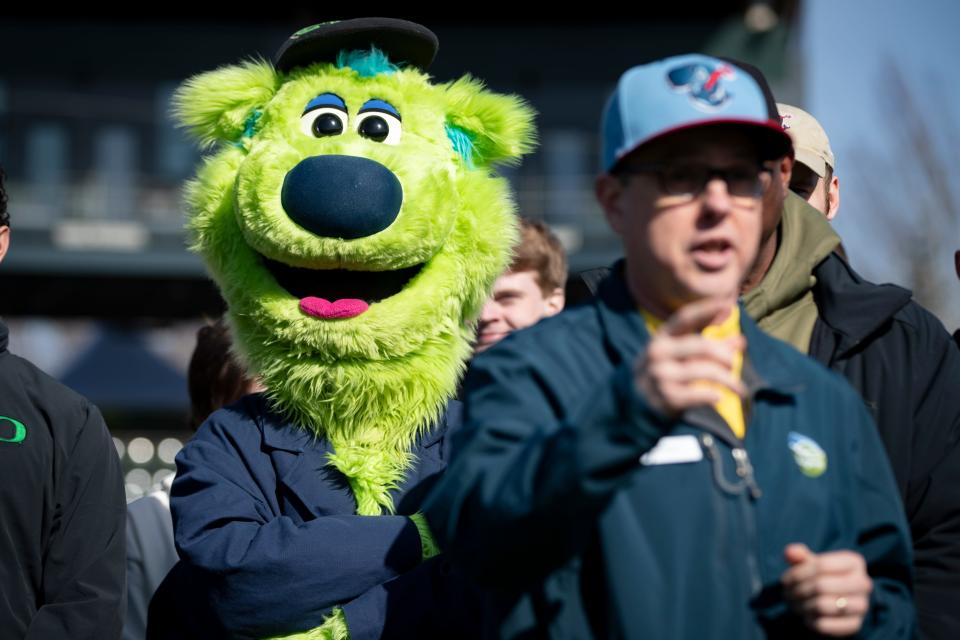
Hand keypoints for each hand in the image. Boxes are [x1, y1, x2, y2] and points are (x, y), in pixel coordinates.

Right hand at [633, 298, 744, 417]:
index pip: (684, 318)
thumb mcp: (683, 356)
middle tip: (733, 364)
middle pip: (702, 346)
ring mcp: (660, 375)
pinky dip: (713, 395)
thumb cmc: (666, 373)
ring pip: (705, 371)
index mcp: (661, 338)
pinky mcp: (665, 397)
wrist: (635, 404)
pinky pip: (698, 394)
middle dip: (724, 355)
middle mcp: (657, 353)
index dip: (706, 309)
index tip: (728, 304)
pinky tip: (718, 397)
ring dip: (728, 380)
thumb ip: (711, 346)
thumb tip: (741, 340)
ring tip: (739, 388)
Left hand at [781, 543, 872, 635]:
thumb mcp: (810, 563)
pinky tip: (805, 616)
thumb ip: (799, 555)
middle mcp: (863, 583)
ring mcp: (862, 605)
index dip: (798, 573)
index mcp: (854, 562)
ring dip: (802, 606)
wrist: (837, 601)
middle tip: (787, 594)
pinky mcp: (855, 625)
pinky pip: (825, 625)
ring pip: (822, 606)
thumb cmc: (820, 577)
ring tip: (794, 604)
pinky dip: (809, 620)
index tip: (785, 580)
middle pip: (821, 585)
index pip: (821, 565)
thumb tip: (790, 552)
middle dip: (798, 590)